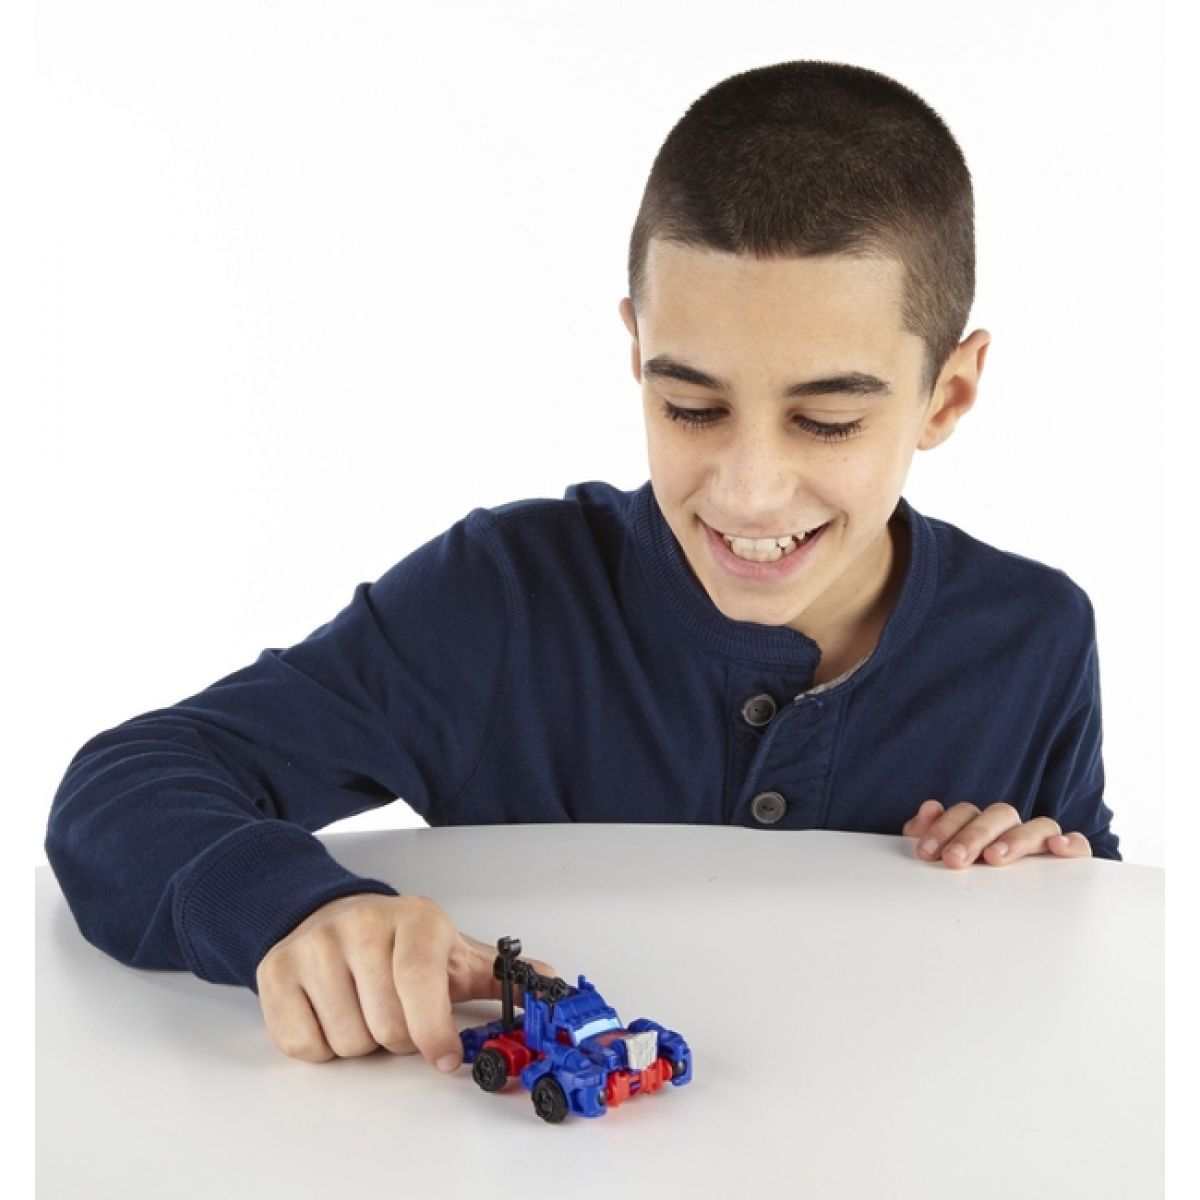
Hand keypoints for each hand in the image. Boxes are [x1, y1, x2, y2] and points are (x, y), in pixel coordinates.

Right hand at [255, 893, 555, 1069]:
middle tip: (396, 1010)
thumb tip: (550, 982)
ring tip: (363, 1005)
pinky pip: (304, 1045)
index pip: (422, 984)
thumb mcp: (451, 950)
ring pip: (347, 1042)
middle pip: (386, 1029)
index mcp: (414, 920)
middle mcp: (361, 926)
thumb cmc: (398, 940)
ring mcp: (315, 946)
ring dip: (360, 1041)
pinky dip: (321, 1045)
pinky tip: (330, 1010)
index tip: (445, 1057)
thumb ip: (497, 973)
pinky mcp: (276, 971)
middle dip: (398, 1036)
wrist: (332, 912)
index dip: (434, 1032)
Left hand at [902, 799, 1092, 867]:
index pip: (965, 812)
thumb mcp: (941, 857)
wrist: (999, 917)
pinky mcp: (1069, 858)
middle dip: (973, 835)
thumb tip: (929, 808)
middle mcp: (1011, 828)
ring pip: (1037, 826)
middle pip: (999, 815)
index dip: (944, 828)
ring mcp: (1040, 841)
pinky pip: (1078, 844)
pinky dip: (1071, 842)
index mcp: (980, 824)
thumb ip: (927, 834)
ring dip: (1016, 839)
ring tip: (995, 859)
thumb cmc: (963, 877)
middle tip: (954, 859)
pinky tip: (1057, 849)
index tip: (926, 853)